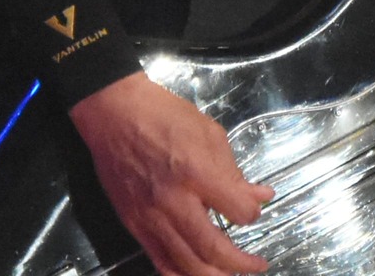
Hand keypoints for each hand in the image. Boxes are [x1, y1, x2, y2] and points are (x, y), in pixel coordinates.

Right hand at [69, 73, 274, 275]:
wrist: (114, 115)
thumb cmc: (165, 116)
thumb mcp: (210, 133)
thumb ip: (234, 171)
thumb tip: (260, 196)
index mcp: (196, 172)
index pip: (237, 210)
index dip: (253, 215)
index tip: (255, 211)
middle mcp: (173, 201)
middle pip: (212, 249)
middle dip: (241, 264)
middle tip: (257, 266)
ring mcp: (150, 217)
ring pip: (185, 264)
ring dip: (214, 275)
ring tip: (231, 275)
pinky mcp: (133, 225)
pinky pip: (159, 261)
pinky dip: (180, 274)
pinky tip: (196, 274)